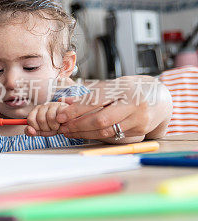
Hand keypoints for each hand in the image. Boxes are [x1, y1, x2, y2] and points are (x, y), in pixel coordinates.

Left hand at [25, 101, 68, 136]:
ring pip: (50, 118)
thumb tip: (30, 131)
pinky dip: (61, 124)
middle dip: (46, 129)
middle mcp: (44, 106)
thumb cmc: (54, 126)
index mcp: (36, 110)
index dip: (36, 127)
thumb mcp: (41, 131)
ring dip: (54, 127)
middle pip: (40, 119)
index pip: (30, 119)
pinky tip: (62, 124)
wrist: (68, 123)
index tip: (41, 129)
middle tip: (51, 128)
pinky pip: (60, 117)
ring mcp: (54, 105)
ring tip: (57, 126)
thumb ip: (32, 132)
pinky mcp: (63, 106)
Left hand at [54, 78, 171, 141]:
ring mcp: (139, 119)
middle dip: (78, 125)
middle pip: (100, 119)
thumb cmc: (132, 90)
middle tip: (63, 127)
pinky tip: (85, 133)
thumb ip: (91, 94)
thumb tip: (66, 102)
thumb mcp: (114, 86)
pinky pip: (113, 135)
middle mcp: (134, 104)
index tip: (60, 115)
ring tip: (69, 131)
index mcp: (124, 88)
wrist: (160, 98)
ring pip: (106, 131)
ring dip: (84, 133)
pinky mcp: (140, 130)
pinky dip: (96, 135)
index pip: (95, 101)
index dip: (76, 110)